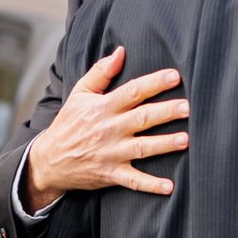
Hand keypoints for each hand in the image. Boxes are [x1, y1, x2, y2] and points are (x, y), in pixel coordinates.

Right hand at [22, 47, 188, 211]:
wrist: (49, 160)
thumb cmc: (69, 123)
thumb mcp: (79, 93)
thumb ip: (100, 71)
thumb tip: (121, 51)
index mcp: (103, 107)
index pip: (132, 91)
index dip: (154, 83)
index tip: (175, 76)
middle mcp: (109, 130)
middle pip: (142, 119)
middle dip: (165, 112)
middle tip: (188, 107)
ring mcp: (111, 153)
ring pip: (142, 148)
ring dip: (164, 144)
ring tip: (186, 140)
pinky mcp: (111, 174)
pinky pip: (134, 181)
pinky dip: (151, 185)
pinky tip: (170, 186)